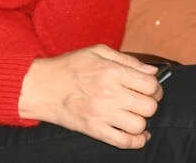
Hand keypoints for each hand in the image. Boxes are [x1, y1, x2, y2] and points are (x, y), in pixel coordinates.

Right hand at [18, 46, 163, 148]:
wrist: (41, 86)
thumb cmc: (69, 67)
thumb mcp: (97, 52)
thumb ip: (127, 60)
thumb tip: (152, 72)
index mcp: (111, 72)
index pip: (150, 85)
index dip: (155, 88)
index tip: (150, 89)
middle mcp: (109, 94)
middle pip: (149, 107)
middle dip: (150, 104)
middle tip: (142, 101)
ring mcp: (102, 114)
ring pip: (139, 125)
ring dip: (141, 121)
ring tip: (134, 114)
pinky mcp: (94, 130)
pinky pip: (125, 142)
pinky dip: (137, 141)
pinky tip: (138, 135)